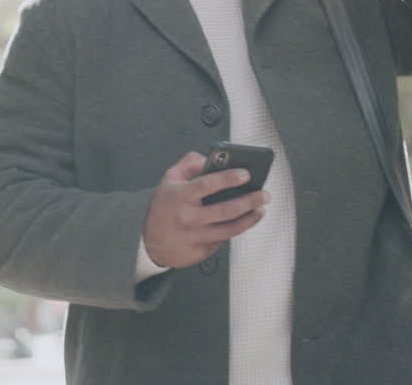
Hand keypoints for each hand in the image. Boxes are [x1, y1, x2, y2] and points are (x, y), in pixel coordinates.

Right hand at [142, 152, 269, 268]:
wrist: (147, 240)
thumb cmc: (162, 207)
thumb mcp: (170, 180)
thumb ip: (189, 164)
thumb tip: (210, 159)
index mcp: (180, 196)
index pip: (207, 185)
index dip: (229, 178)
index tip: (246, 174)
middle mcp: (188, 218)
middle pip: (226, 210)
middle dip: (251, 201)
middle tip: (264, 194)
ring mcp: (194, 237)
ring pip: (230, 229)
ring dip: (250, 219)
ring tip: (260, 209)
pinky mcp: (200, 252)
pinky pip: (223, 240)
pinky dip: (234, 230)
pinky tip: (242, 222)